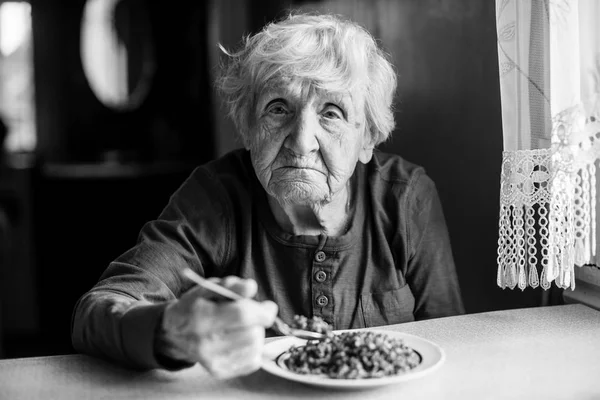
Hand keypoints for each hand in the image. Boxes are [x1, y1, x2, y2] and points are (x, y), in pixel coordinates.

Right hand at [156, 275, 277, 377]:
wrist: (174, 334)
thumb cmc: (196, 306)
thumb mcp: (208, 289)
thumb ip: (231, 285)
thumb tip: (251, 287)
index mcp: (202, 316)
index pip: (242, 315)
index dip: (262, 311)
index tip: (269, 307)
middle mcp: (205, 342)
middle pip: (252, 333)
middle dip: (260, 322)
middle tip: (256, 315)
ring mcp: (212, 360)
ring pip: (255, 348)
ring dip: (257, 334)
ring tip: (246, 327)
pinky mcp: (219, 372)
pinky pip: (252, 362)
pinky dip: (254, 349)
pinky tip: (243, 341)